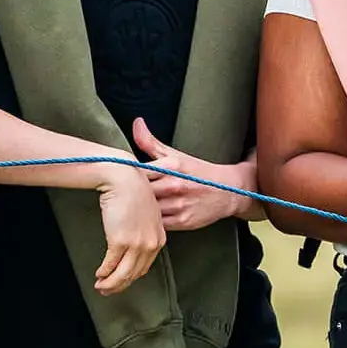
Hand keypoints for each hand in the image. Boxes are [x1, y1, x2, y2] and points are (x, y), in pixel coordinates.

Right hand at [91, 165, 167, 293]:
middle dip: (119, 285)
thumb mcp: (146, 212)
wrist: (124, 178)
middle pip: (134, 274)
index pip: (145, 266)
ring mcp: (137, 244)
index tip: (121, 280)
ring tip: (101, 286)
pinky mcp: (120, 241)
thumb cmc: (132, 190)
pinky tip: (99, 274)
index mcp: (159, 237)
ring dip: (110, 284)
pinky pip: (111, 264)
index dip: (131, 276)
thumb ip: (144, 230)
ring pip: (123, 274)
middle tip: (108, 290)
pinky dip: (104, 273)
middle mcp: (151, 243)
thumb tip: (131, 244)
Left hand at [131, 120, 254, 230]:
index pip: (138, 171)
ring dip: (137, 209)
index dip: (125, 174)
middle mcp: (175, 185)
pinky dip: (149, 222)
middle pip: (139, 192)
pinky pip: (156, 224)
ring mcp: (178, 204)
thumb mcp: (176, 155)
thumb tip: (137, 123)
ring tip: (131, 206)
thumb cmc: (199, 172)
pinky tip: (145, 218)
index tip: (117, 176)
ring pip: (146, 209)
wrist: (229, 191)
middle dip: (128, 193)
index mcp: (172, 166)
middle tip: (120, 194)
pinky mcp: (182, 221)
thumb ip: (151, 143)